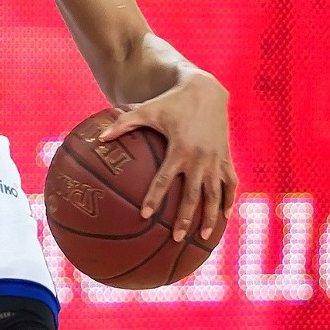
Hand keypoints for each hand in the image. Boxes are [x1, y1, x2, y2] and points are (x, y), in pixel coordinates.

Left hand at [98, 75, 237, 241]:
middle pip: (192, 195)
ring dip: (211, 216)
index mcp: (179, 149)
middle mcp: (199, 157)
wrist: (206, 91)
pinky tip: (225, 217)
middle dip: (186, 218)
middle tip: (177, 238)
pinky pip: (230, 183)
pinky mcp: (226, 158)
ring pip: (214, 194)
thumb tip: (99, 137)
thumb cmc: (171, 101)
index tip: (144, 215)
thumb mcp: (147, 110)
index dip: (154, 198)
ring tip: (205, 237)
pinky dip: (228, 200)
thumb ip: (123, 124)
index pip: (164, 180)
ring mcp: (215, 160)